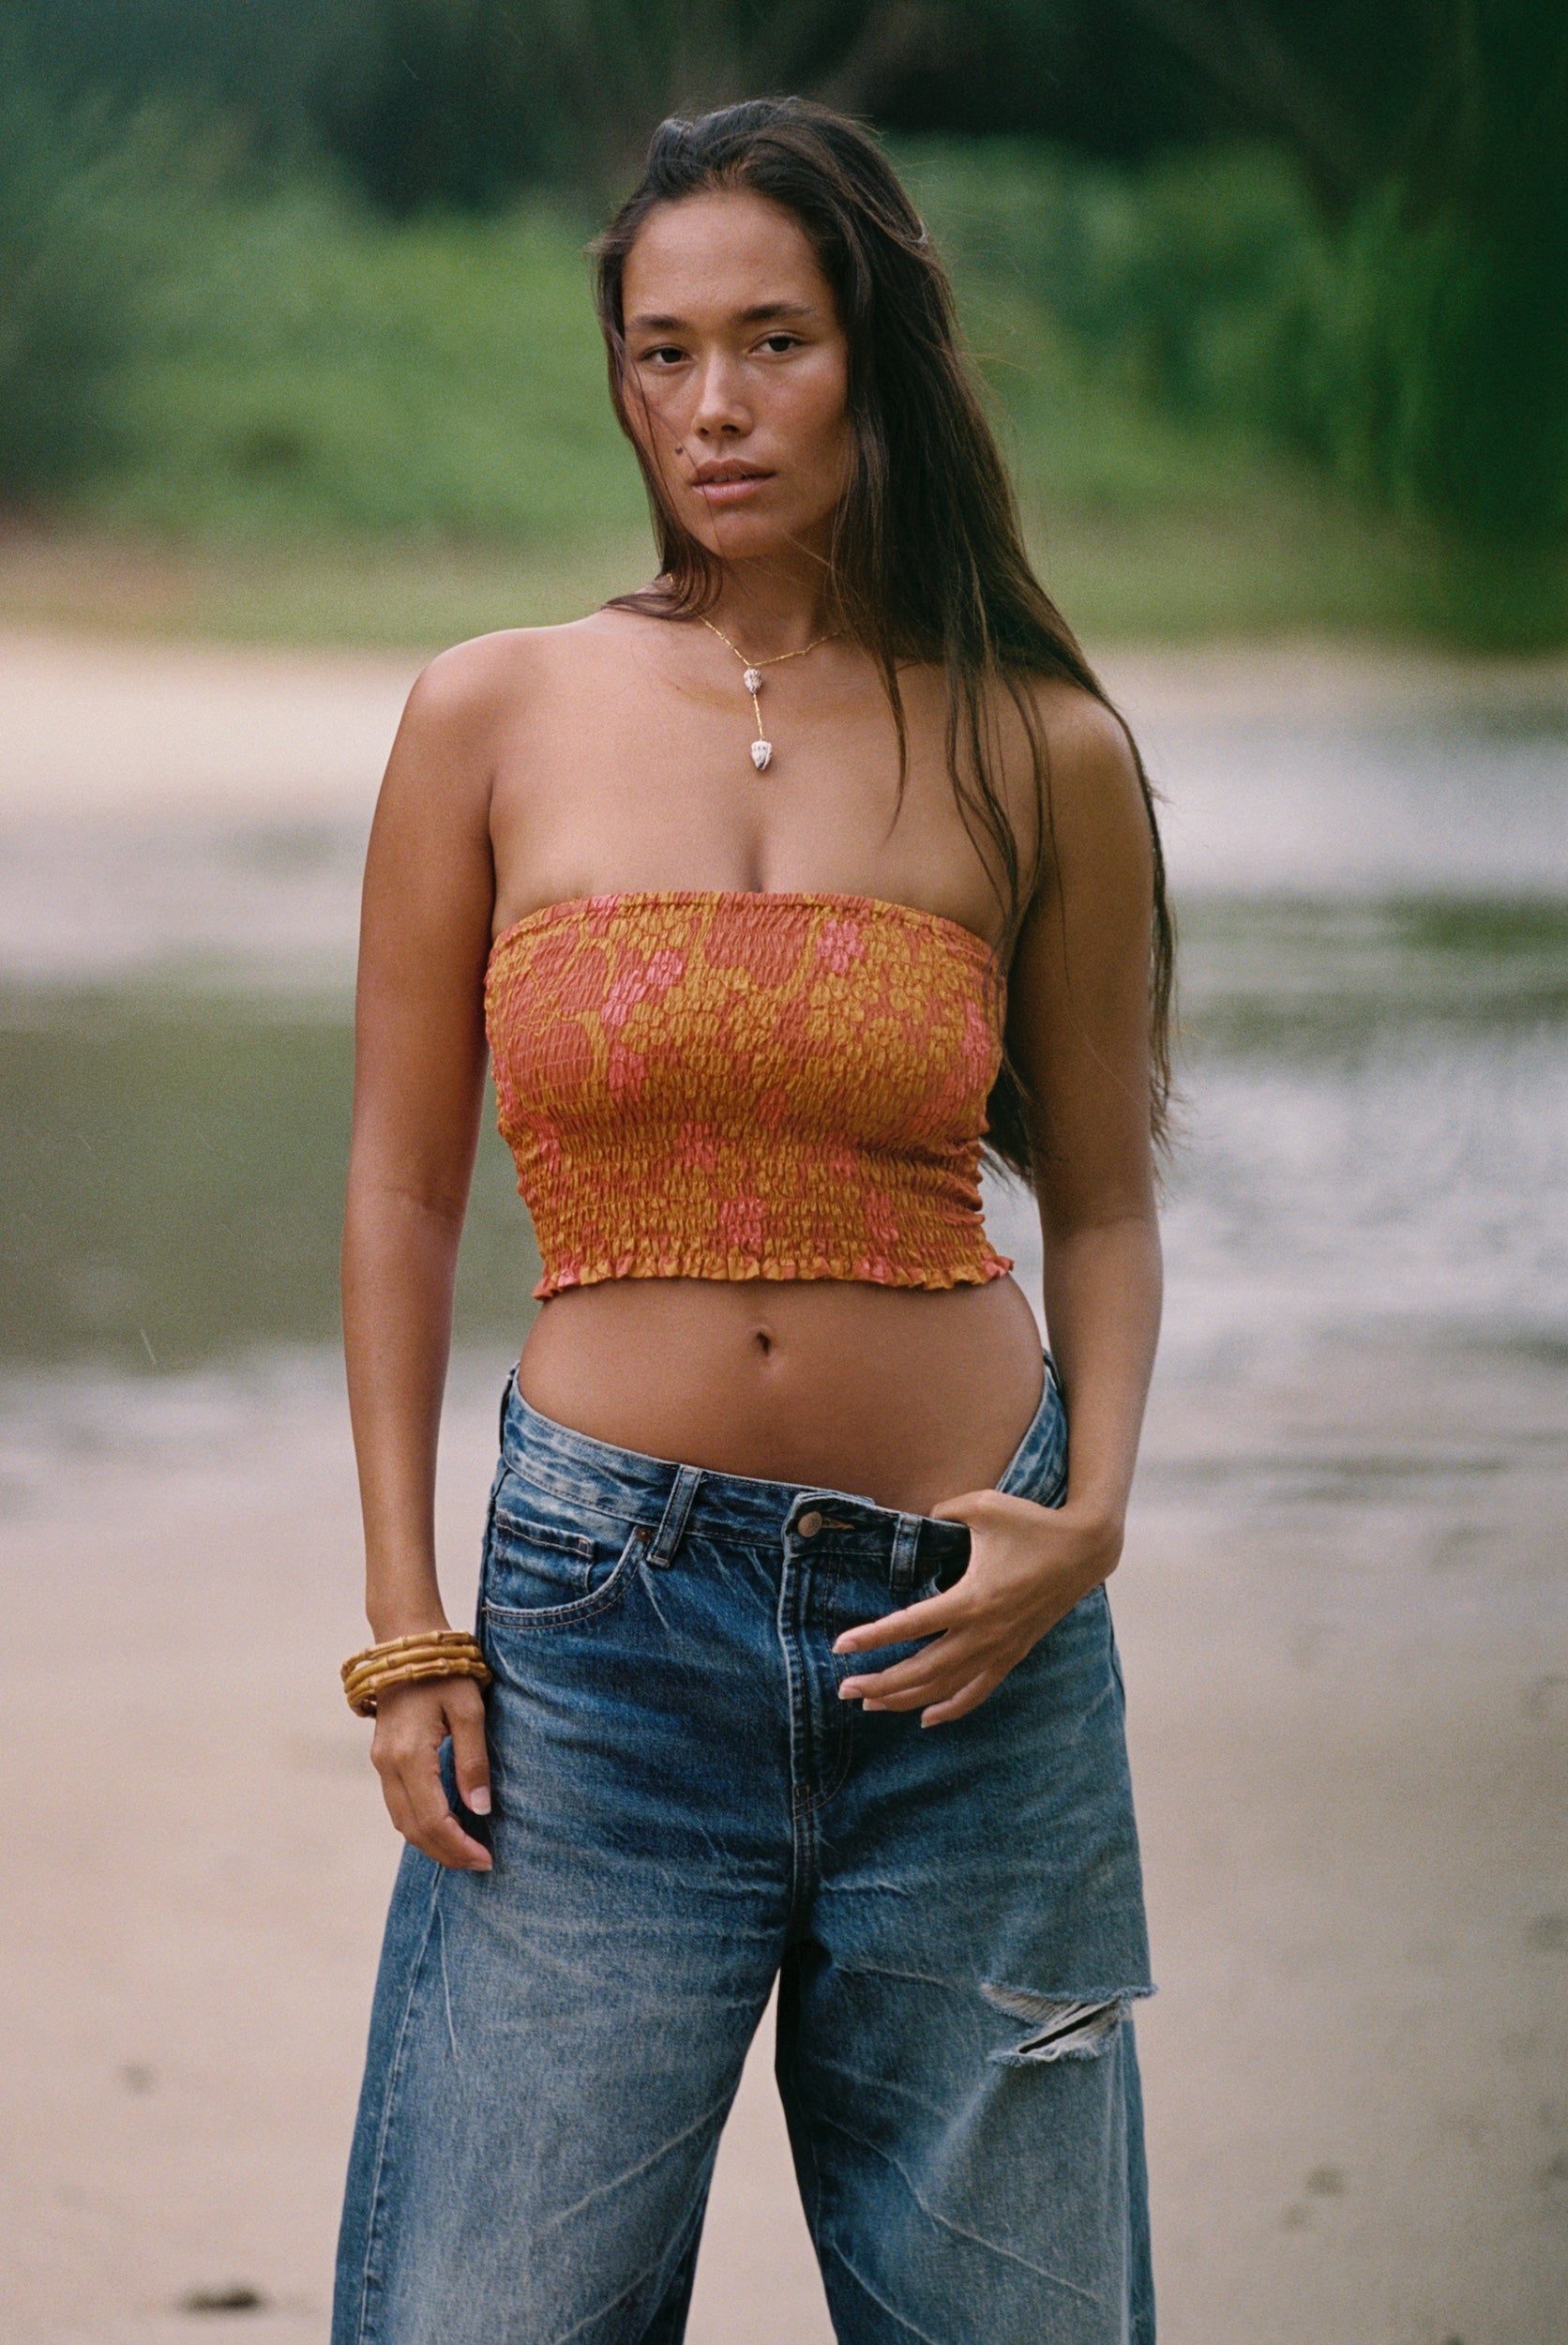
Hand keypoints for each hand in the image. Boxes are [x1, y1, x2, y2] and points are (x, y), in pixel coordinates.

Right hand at [371, 1673, 492, 1869]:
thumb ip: (473, 1761)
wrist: (407, 1645)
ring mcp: (380, 1762)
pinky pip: (398, 1805)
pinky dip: (419, 1825)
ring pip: (401, 1821)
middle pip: (413, 1829)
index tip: (486, 1858)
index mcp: (409, 1755)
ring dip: (431, 1843)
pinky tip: (443, 1827)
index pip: (432, 1819)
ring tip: (464, 1853)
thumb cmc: (445, 1673)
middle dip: (446, 1853)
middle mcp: (388, 1765)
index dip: (458, 1845)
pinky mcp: (382, 1758)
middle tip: (480, 1863)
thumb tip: (479, 1809)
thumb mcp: (470, 1711)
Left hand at [833, 1490, 1121, 1726]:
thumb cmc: (1031, 1523)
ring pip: (945, 1687)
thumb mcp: (982, 1504)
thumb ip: (942, 1510)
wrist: (1085, 1549)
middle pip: (922, 1669)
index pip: (910, 1625)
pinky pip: (978, 1691)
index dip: (872, 1637)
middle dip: (879, 1682)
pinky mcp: (1013, 1654)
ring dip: (905, 1698)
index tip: (840, 1646)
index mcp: (971, 1598)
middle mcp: (984, 1632)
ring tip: (869, 1703)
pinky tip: (926, 1718)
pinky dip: (951, 1708)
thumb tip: (919, 1518)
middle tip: (843, 1688)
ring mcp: (1000, 1648)